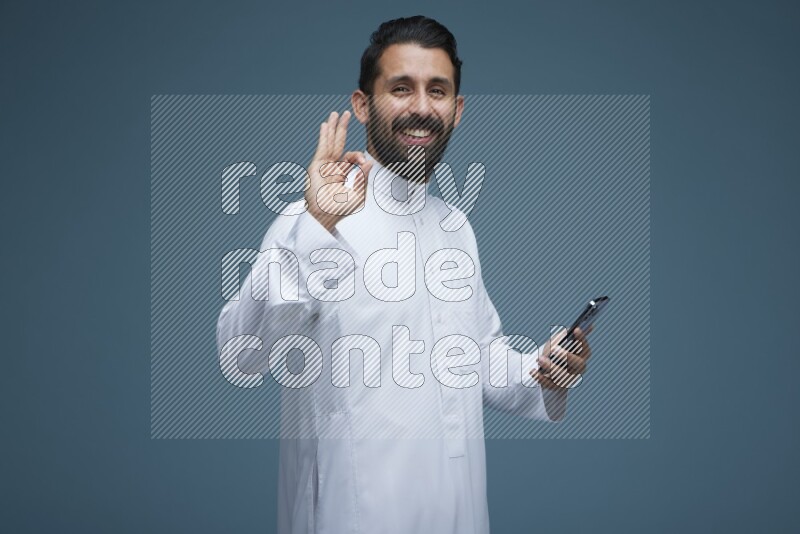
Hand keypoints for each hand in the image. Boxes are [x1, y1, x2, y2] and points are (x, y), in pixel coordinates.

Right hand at [305, 110, 371, 231]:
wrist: (325, 216)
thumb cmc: (339, 210)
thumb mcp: (358, 194)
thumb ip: (363, 178)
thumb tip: (369, 162)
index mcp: (340, 173)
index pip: (350, 157)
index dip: (358, 156)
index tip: (362, 163)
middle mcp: (331, 167)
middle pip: (338, 143)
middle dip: (342, 128)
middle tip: (346, 114)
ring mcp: (323, 166)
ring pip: (329, 143)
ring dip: (332, 128)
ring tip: (335, 114)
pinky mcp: (316, 166)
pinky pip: (322, 148)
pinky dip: (324, 136)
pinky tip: (325, 125)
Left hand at [530, 325, 592, 388]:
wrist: (547, 368)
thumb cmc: (556, 351)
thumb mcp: (560, 340)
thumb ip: (567, 334)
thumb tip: (583, 326)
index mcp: (582, 356)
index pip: (585, 347)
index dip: (582, 339)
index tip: (576, 329)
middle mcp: (579, 368)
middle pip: (578, 364)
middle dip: (566, 355)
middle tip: (554, 349)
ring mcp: (569, 379)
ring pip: (563, 376)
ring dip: (551, 367)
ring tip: (539, 359)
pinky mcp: (557, 387)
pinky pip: (550, 385)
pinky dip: (540, 378)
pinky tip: (533, 371)